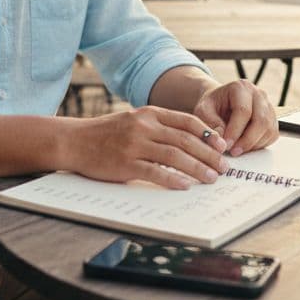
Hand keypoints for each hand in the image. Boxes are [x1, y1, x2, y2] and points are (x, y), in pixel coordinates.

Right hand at [67, 106, 228, 189]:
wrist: (74, 140)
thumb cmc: (106, 133)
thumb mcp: (133, 120)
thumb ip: (157, 126)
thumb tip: (189, 141)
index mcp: (149, 113)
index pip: (187, 121)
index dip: (208, 134)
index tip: (222, 146)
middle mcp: (144, 126)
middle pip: (186, 140)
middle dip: (209, 155)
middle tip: (224, 167)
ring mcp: (134, 145)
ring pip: (175, 156)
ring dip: (197, 169)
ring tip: (211, 179)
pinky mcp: (125, 163)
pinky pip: (155, 172)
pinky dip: (173, 179)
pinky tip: (185, 186)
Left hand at [191, 79, 277, 156]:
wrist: (220, 103)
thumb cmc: (212, 106)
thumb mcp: (203, 111)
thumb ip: (211, 125)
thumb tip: (221, 142)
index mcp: (241, 88)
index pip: (243, 111)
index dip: (235, 131)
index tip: (225, 145)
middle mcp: (259, 95)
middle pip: (261, 120)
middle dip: (247, 140)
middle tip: (233, 152)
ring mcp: (268, 107)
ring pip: (268, 129)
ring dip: (253, 144)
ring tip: (236, 150)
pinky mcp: (272, 119)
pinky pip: (271, 135)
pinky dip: (259, 145)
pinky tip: (245, 146)